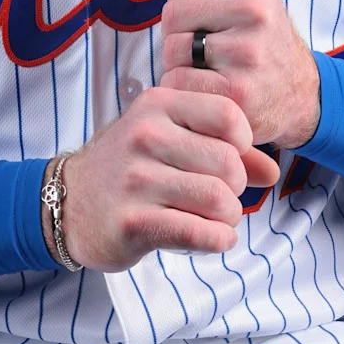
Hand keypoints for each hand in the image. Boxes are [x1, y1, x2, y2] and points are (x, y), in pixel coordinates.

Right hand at [52, 86, 278, 271]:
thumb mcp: (169, 138)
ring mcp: (136, 179)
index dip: (244, 142)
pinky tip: (211, 236)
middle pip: (229, 164)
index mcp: (158, 103)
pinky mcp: (133, 222)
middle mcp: (145, 134)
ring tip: (215, 217)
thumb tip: (273, 170)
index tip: (233, 158)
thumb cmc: (131, 166)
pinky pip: (200, 233)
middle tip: (223, 195)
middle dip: (237, 188)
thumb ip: (223, 147)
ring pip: (219, 201)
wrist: (70, 202)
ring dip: (228, 217)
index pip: (229, 114)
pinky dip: (217, 240)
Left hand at [139, 0, 320, 149]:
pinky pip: (178, 81)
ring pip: (172, 49)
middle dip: (179, 34)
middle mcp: (256, 9)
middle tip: (207, 48)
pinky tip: (208, 90)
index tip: (207, 16)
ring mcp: (249, 51)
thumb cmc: (256, 38)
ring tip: (209, 68)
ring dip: (179, 63)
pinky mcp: (238, 91)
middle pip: (172, 14)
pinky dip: (183, 89)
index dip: (183, 0)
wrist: (298, 93)